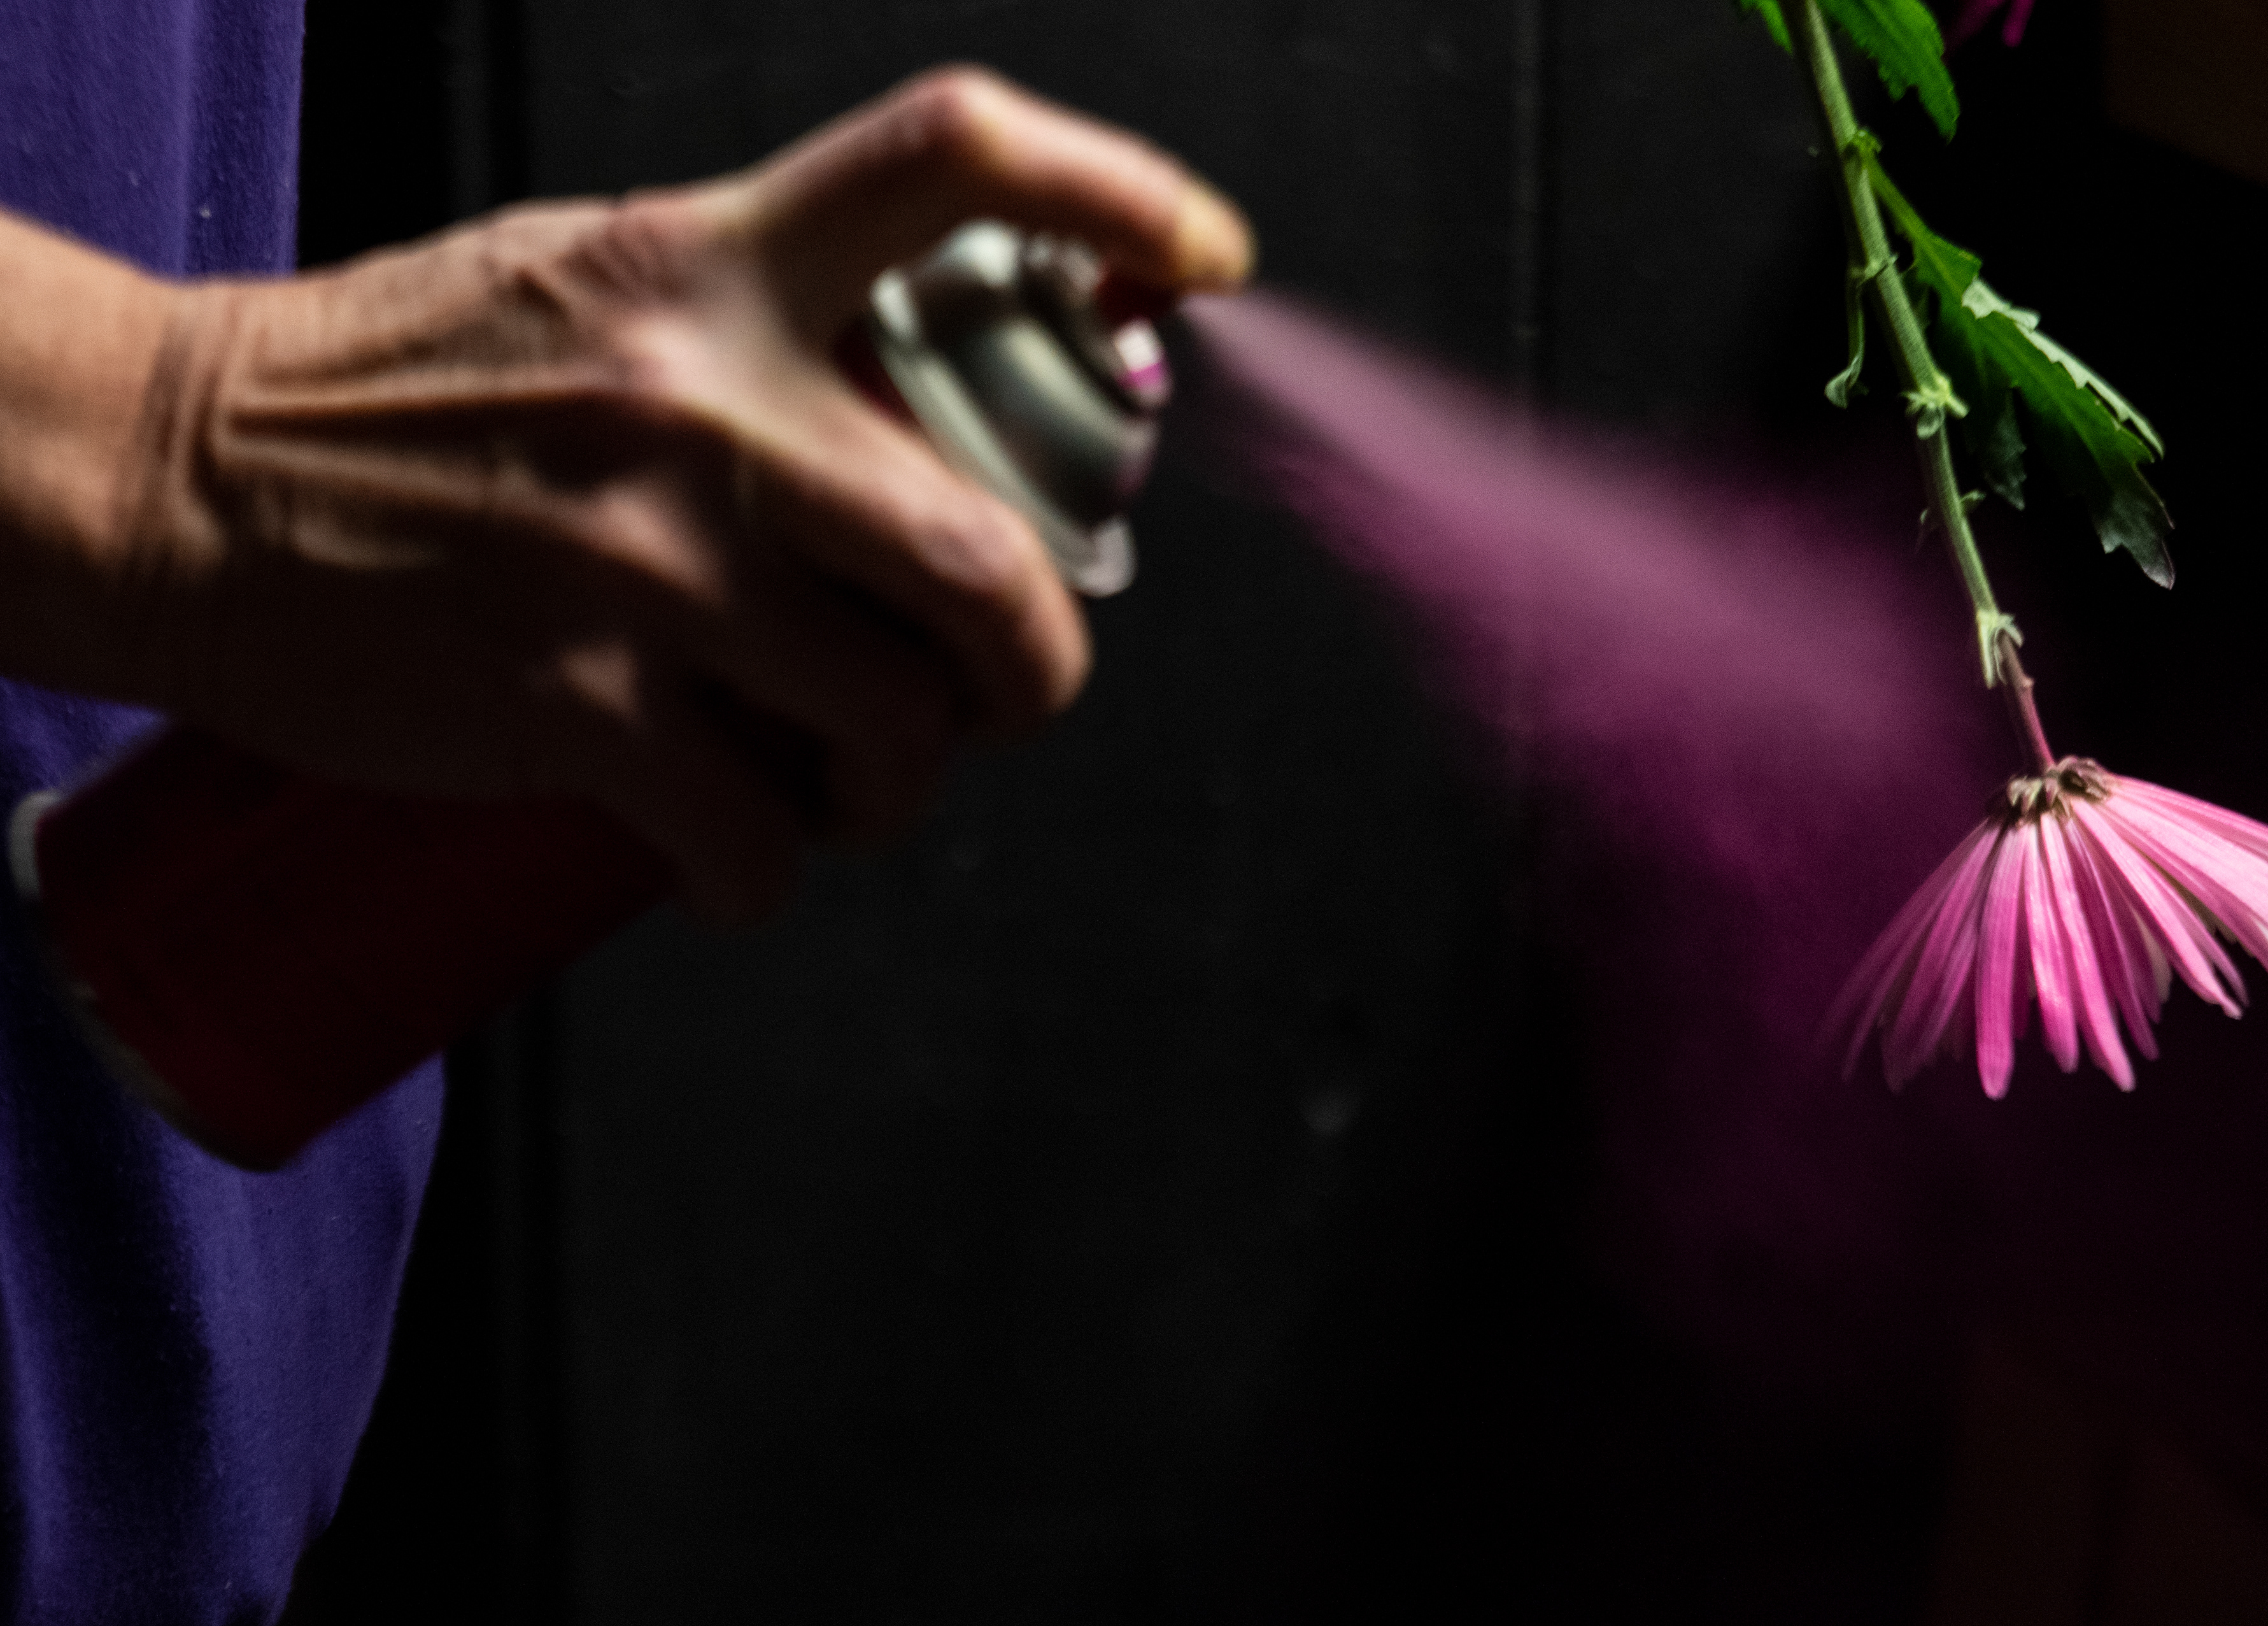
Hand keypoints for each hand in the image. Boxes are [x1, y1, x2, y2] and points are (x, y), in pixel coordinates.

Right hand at [0, 67, 1251, 920]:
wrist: (174, 477)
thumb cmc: (393, 386)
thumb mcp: (592, 279)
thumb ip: (753, 317)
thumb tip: (917, 409)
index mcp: (716, 264)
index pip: (956, 161)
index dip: (1119, 197)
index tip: (1201, 263)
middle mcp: (703, 403)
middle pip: (989, 559)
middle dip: (1038, 667)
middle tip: (1007, 693)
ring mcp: (643, 563)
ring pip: (896, 721)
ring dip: (904, 781)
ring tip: (850, 776)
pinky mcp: (574, 706)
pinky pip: (760, 837)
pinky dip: (776, 876)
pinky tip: (739, 860)